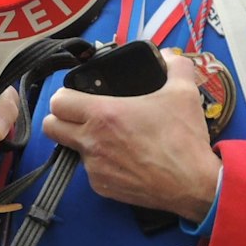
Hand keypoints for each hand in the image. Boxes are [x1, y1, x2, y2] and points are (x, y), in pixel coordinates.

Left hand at [42, 50, 221, 222]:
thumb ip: (175, 66)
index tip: (76, 95)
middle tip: (81, 115)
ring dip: (83, 142)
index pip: (57, 101)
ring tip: (109, 137)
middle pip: (51, 127)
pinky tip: (122, 159)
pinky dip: (100, 164)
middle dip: (61, 119)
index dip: (64, 95)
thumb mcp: (184, 93)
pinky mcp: (102, 188)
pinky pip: (90, 171)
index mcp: (103, 114)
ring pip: (72, 149)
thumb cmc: (184, 139)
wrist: (194, 184)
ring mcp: (94, 167)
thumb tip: (169, 57)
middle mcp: (92, 141)